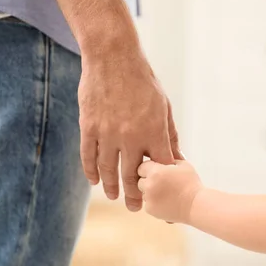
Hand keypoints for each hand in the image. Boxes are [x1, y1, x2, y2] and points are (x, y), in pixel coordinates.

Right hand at [78, 46, 182, 210]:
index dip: (161, 184)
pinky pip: (88, 156)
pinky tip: (94, 180)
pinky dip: (91, 171)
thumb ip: (168, 134)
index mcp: (153, 131)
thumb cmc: (143, 81)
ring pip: (108, 170)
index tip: (161, 196)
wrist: (113, 57)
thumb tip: (176, 158)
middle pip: (132, 176)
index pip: (160, 167)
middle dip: (134, 195)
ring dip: (111, 187)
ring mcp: (108, 133)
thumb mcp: (163, 106)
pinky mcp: (89, 127)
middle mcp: (131, 136)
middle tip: (134, 207)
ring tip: (113, 197)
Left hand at [137, 160, 201, 223]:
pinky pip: (148, 203)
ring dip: (151, 192)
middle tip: (162, 184)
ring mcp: (149, 198)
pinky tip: (166, 201)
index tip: (157, 172)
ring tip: (166, 193)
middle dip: (148, 181)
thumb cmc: (192, 184)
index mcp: (155, 172)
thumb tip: (161, 157)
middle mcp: (149, 185)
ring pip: (144, 193)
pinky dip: (154, 203)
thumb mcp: (183, 165)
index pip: (142, 167)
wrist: (196, 205)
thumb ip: (169, 160)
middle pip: (140, 180)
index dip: (149, 169)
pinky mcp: (150, 209)